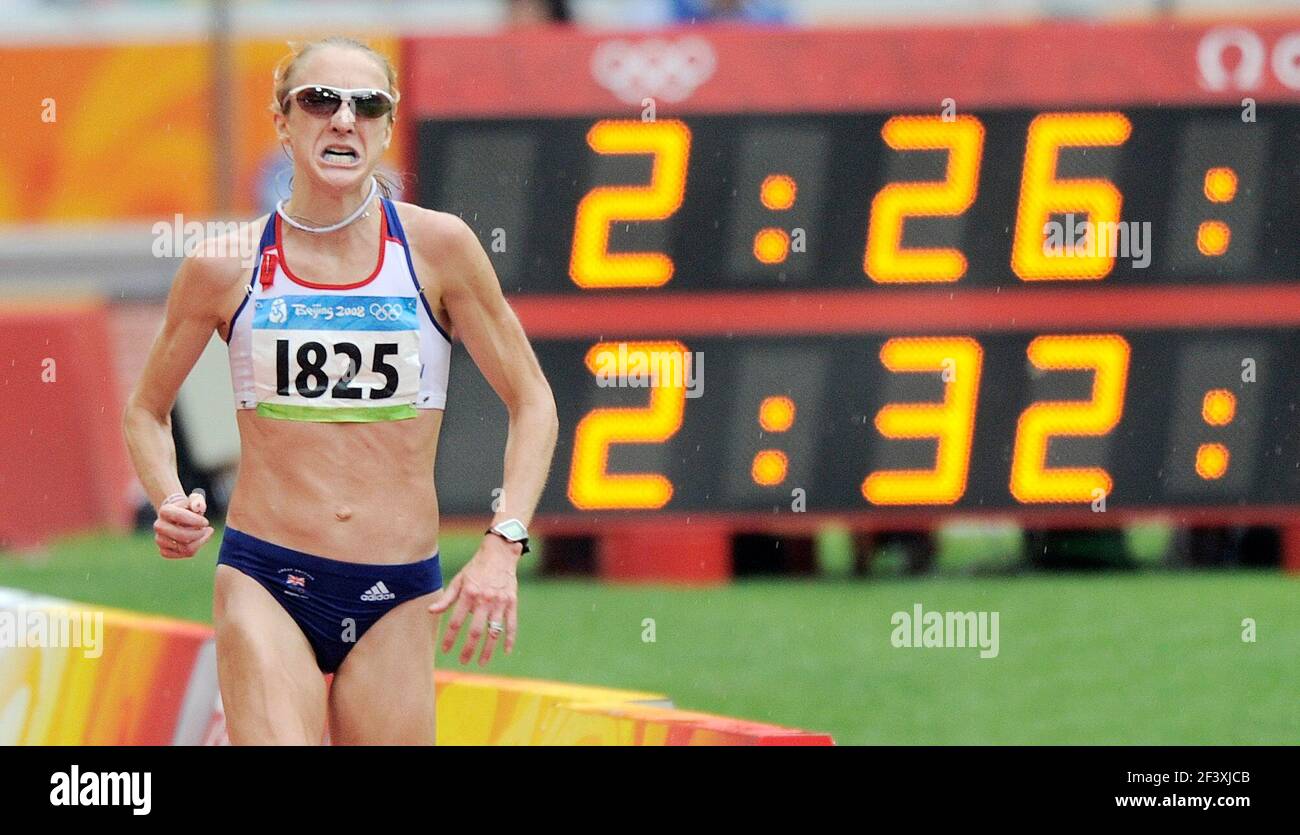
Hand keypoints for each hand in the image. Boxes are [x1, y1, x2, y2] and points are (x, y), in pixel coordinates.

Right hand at [154, 489, 213, 558]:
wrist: (178, 518)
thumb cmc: (189, 509)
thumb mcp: (195, 500)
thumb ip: (198, 500)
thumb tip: (198, 506)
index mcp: (165, 511)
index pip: (180, 516)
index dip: (196, 521)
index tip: (206, 522)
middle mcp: (159, 526)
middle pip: (182, 536)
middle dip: (199, 534)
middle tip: (207, 530)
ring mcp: (160, 539)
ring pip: (184, 548)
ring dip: (199, 542)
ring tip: (205, 533)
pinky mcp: (164, 551)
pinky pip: (182, 554)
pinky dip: (194, 549)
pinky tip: (198, 541)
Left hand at [428, 535, 519, 666]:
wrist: (500, 554)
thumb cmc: (476, 568)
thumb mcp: (459, 580)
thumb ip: (446, 598)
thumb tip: (431, 611)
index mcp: (469, 594)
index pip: (457, 621)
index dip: (450, 638)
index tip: (445, 650)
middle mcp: (484, 600)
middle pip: (476, 631)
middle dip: (468, 649)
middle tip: (463, 661)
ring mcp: (500, 602)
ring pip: (494, 631)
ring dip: (488, 649)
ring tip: (481, 662)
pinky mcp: (512, 602)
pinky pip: (512, 624)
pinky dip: (510, 639)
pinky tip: (506, 652)